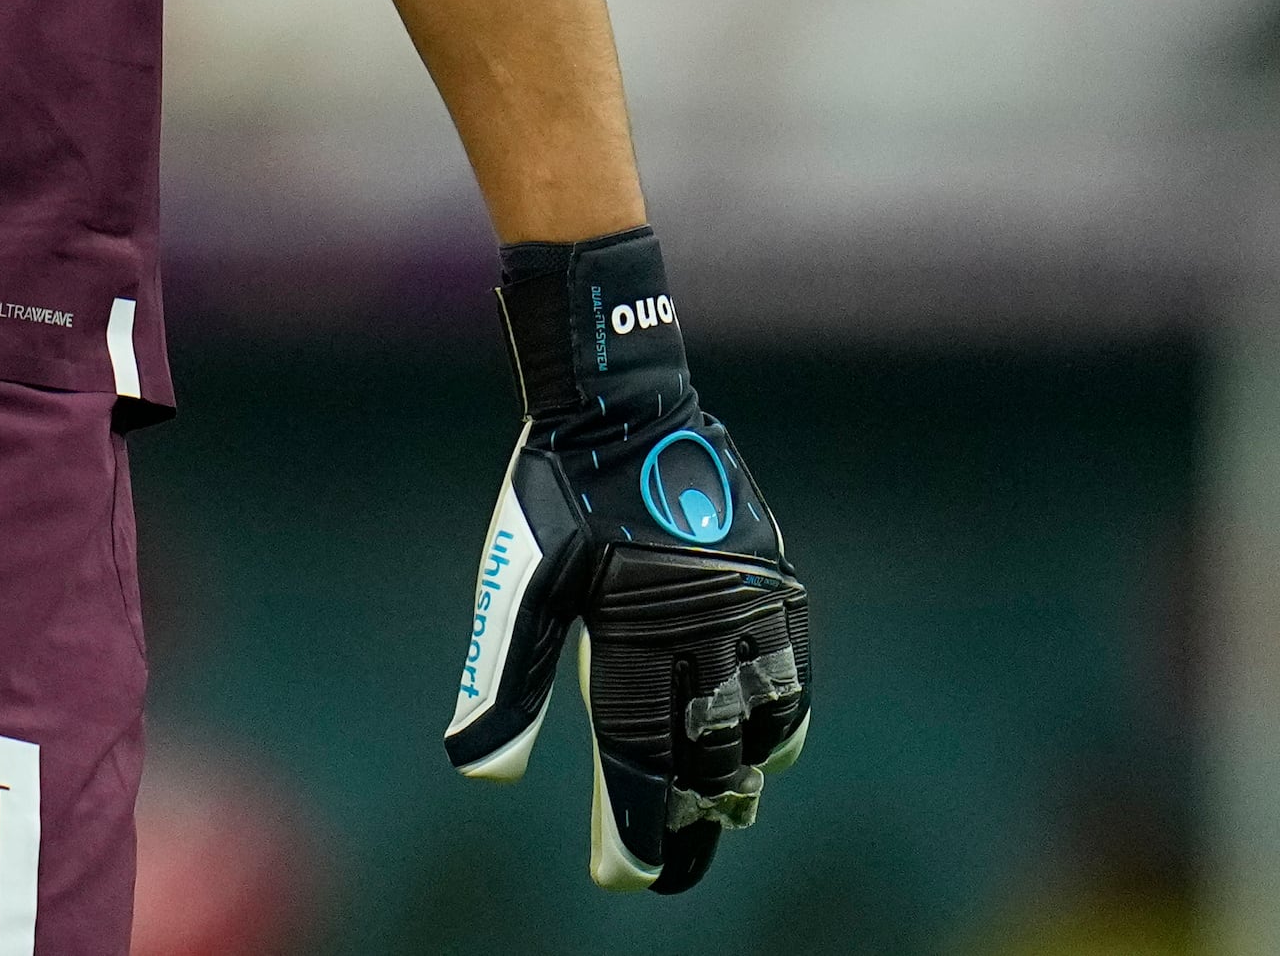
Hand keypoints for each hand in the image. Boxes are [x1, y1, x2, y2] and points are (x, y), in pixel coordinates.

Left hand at [443, 228, 811, 892]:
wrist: (622, 403)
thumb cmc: (555, 497)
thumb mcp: (518, 585)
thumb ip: (505, 683)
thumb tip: (485, 778)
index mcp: (631, 632)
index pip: (640, 763)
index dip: (636, 831)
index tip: (626, 875)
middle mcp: (701, 627)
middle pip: (709, 758)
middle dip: (692, 815)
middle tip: (674, 849)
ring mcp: (749, 604)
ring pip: (764, 726)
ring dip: (743, 774)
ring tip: (725, 804)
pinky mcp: (776, 580)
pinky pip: (795, 672)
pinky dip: (783, 717)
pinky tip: (767, 740)